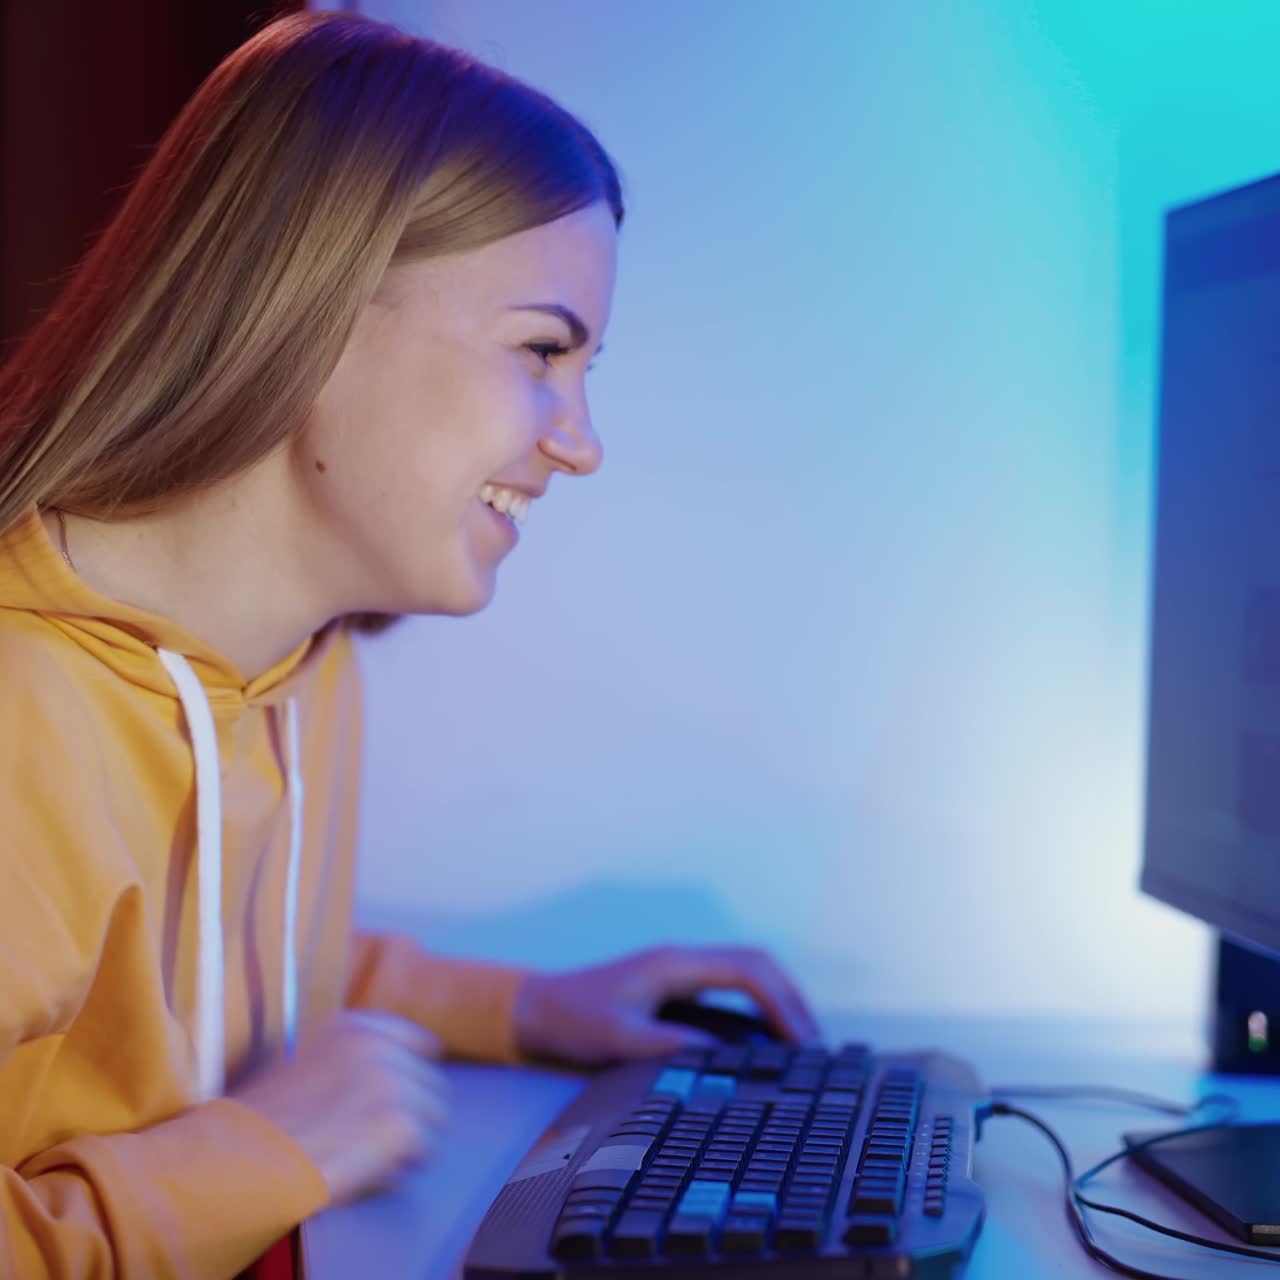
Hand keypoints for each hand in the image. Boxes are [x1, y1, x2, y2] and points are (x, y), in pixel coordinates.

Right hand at [230, 1010, 449, 1204]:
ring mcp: (392, 1081)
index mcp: (356, 1026)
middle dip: (410, 1116)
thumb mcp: (305, 1063)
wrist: (237, 1161)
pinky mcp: (399, 1124)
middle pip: (432, 1086)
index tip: (395, 1105)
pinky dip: (398, 1172)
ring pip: (434, 1121)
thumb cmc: (261, 1126)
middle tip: (369, 1144)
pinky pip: (424, 1152)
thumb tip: (391, 1077)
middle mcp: (379, 1045)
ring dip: (406, 1146)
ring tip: (361, 1159)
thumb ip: (349, 1060)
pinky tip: (361, 1174)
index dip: (411, 1081)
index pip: (419, 1045)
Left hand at [512, 943, 820, 1065]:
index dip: (783, 1002)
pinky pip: (730, 995)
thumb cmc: (571, 1021)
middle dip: (793, 1002)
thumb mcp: (618, 1039)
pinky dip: (757, 1015)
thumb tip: (722, 1061)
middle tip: (817, 1051)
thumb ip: (668, 1048)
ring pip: (747, 977)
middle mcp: (684, 961)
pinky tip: (766, 1050)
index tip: (803, 1044)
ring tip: (802, 1052)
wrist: (536, 1011)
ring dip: (779, 1006)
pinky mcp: (675, 992)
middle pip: (758, 966)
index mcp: (675, 964)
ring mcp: (680, 974)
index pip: (749, 969)